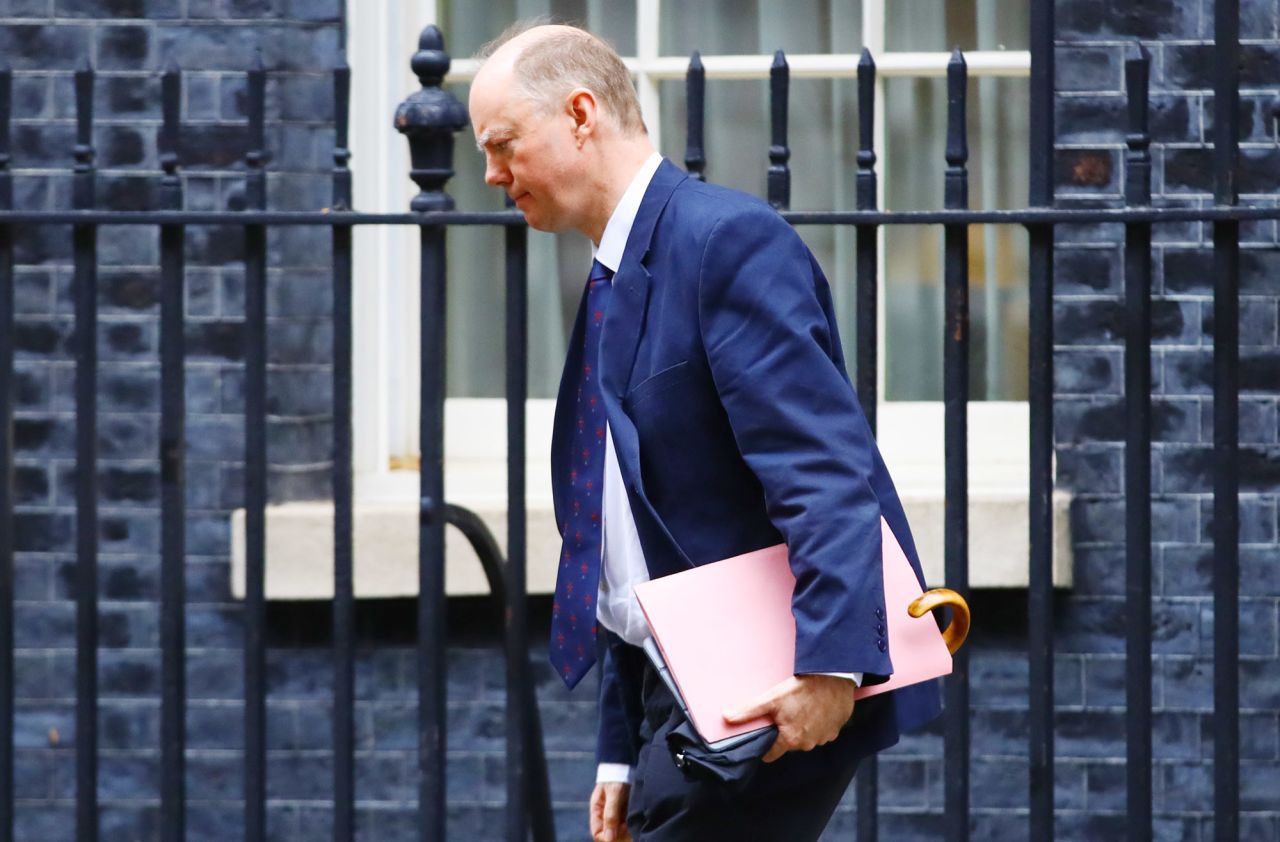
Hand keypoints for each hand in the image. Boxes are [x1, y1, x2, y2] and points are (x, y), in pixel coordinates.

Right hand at [589, 781, 631, 841]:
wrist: (626, 764)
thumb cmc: (617, 777)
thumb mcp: (614, 795)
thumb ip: (610, 815)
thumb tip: (608, 839)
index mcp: (596, 810)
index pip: (597, 832)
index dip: (606, 838)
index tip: (619, 835)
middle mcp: (604, 813)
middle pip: (608, 833)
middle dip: (618, 834)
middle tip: (628, 827)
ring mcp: (614, 812)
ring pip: (618, 830)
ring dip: (625, 830)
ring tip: (633, 820)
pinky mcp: (624, 810)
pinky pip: (626, 823)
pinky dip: (630, 824)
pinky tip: (636, 818)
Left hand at [723, 674, 855, 762]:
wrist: (832, 676)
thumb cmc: (801, 688)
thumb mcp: (771, 698)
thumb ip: (749, 711)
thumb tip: (727, 718)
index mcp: (790, 739)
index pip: (772, 753)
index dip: (766, 745)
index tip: (766, 734)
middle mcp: (808, 744)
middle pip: (790, 744)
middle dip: (786, 732)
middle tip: (785, 714)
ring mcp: (824, 738)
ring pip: (807, 738)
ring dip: (804, 728)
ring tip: (802, 708)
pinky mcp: (835, 730)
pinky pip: (823, 732)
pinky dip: (819, 723)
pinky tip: (816, 708)